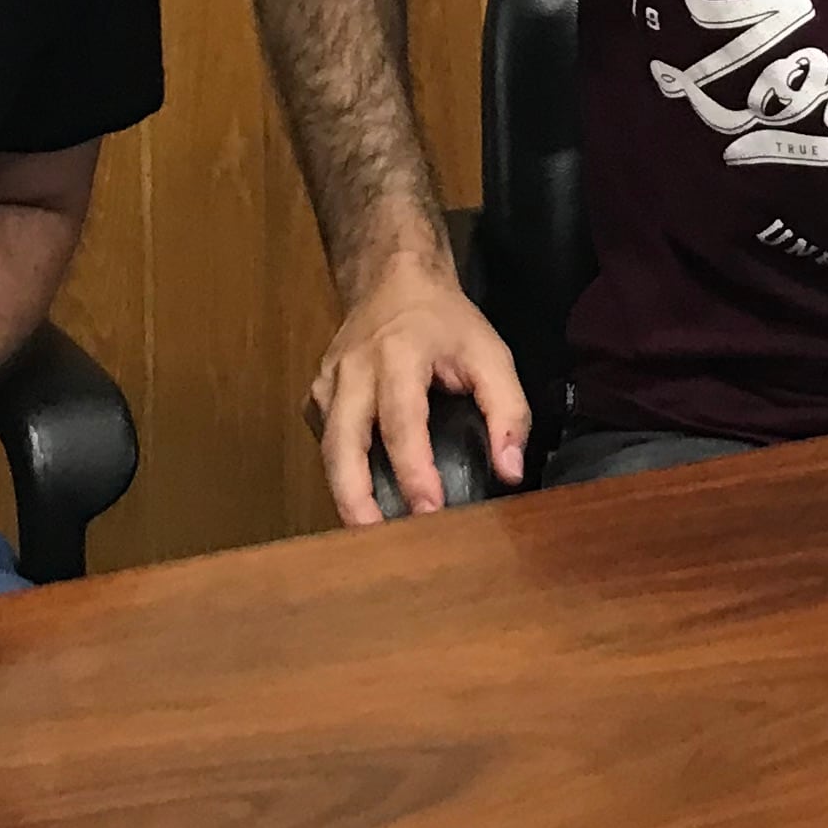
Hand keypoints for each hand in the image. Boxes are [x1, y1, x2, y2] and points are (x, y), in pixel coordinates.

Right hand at [310, 267, 529, 523]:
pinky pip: (326, 446)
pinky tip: (363, 508)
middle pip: (343, 444)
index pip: (401, 422)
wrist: (393, 281)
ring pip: (328, 451)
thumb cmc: (446, 323)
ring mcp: (326, 385)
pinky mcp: (316, 399)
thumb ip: (508, 410)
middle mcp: (353, 371)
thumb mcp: (490, 353)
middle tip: (376, 545)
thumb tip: (511, 472)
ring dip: (345, 498)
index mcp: (398, 355)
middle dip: (356, 498)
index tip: (430, 512)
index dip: (414, 470)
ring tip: (369, 542)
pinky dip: (342, 479)